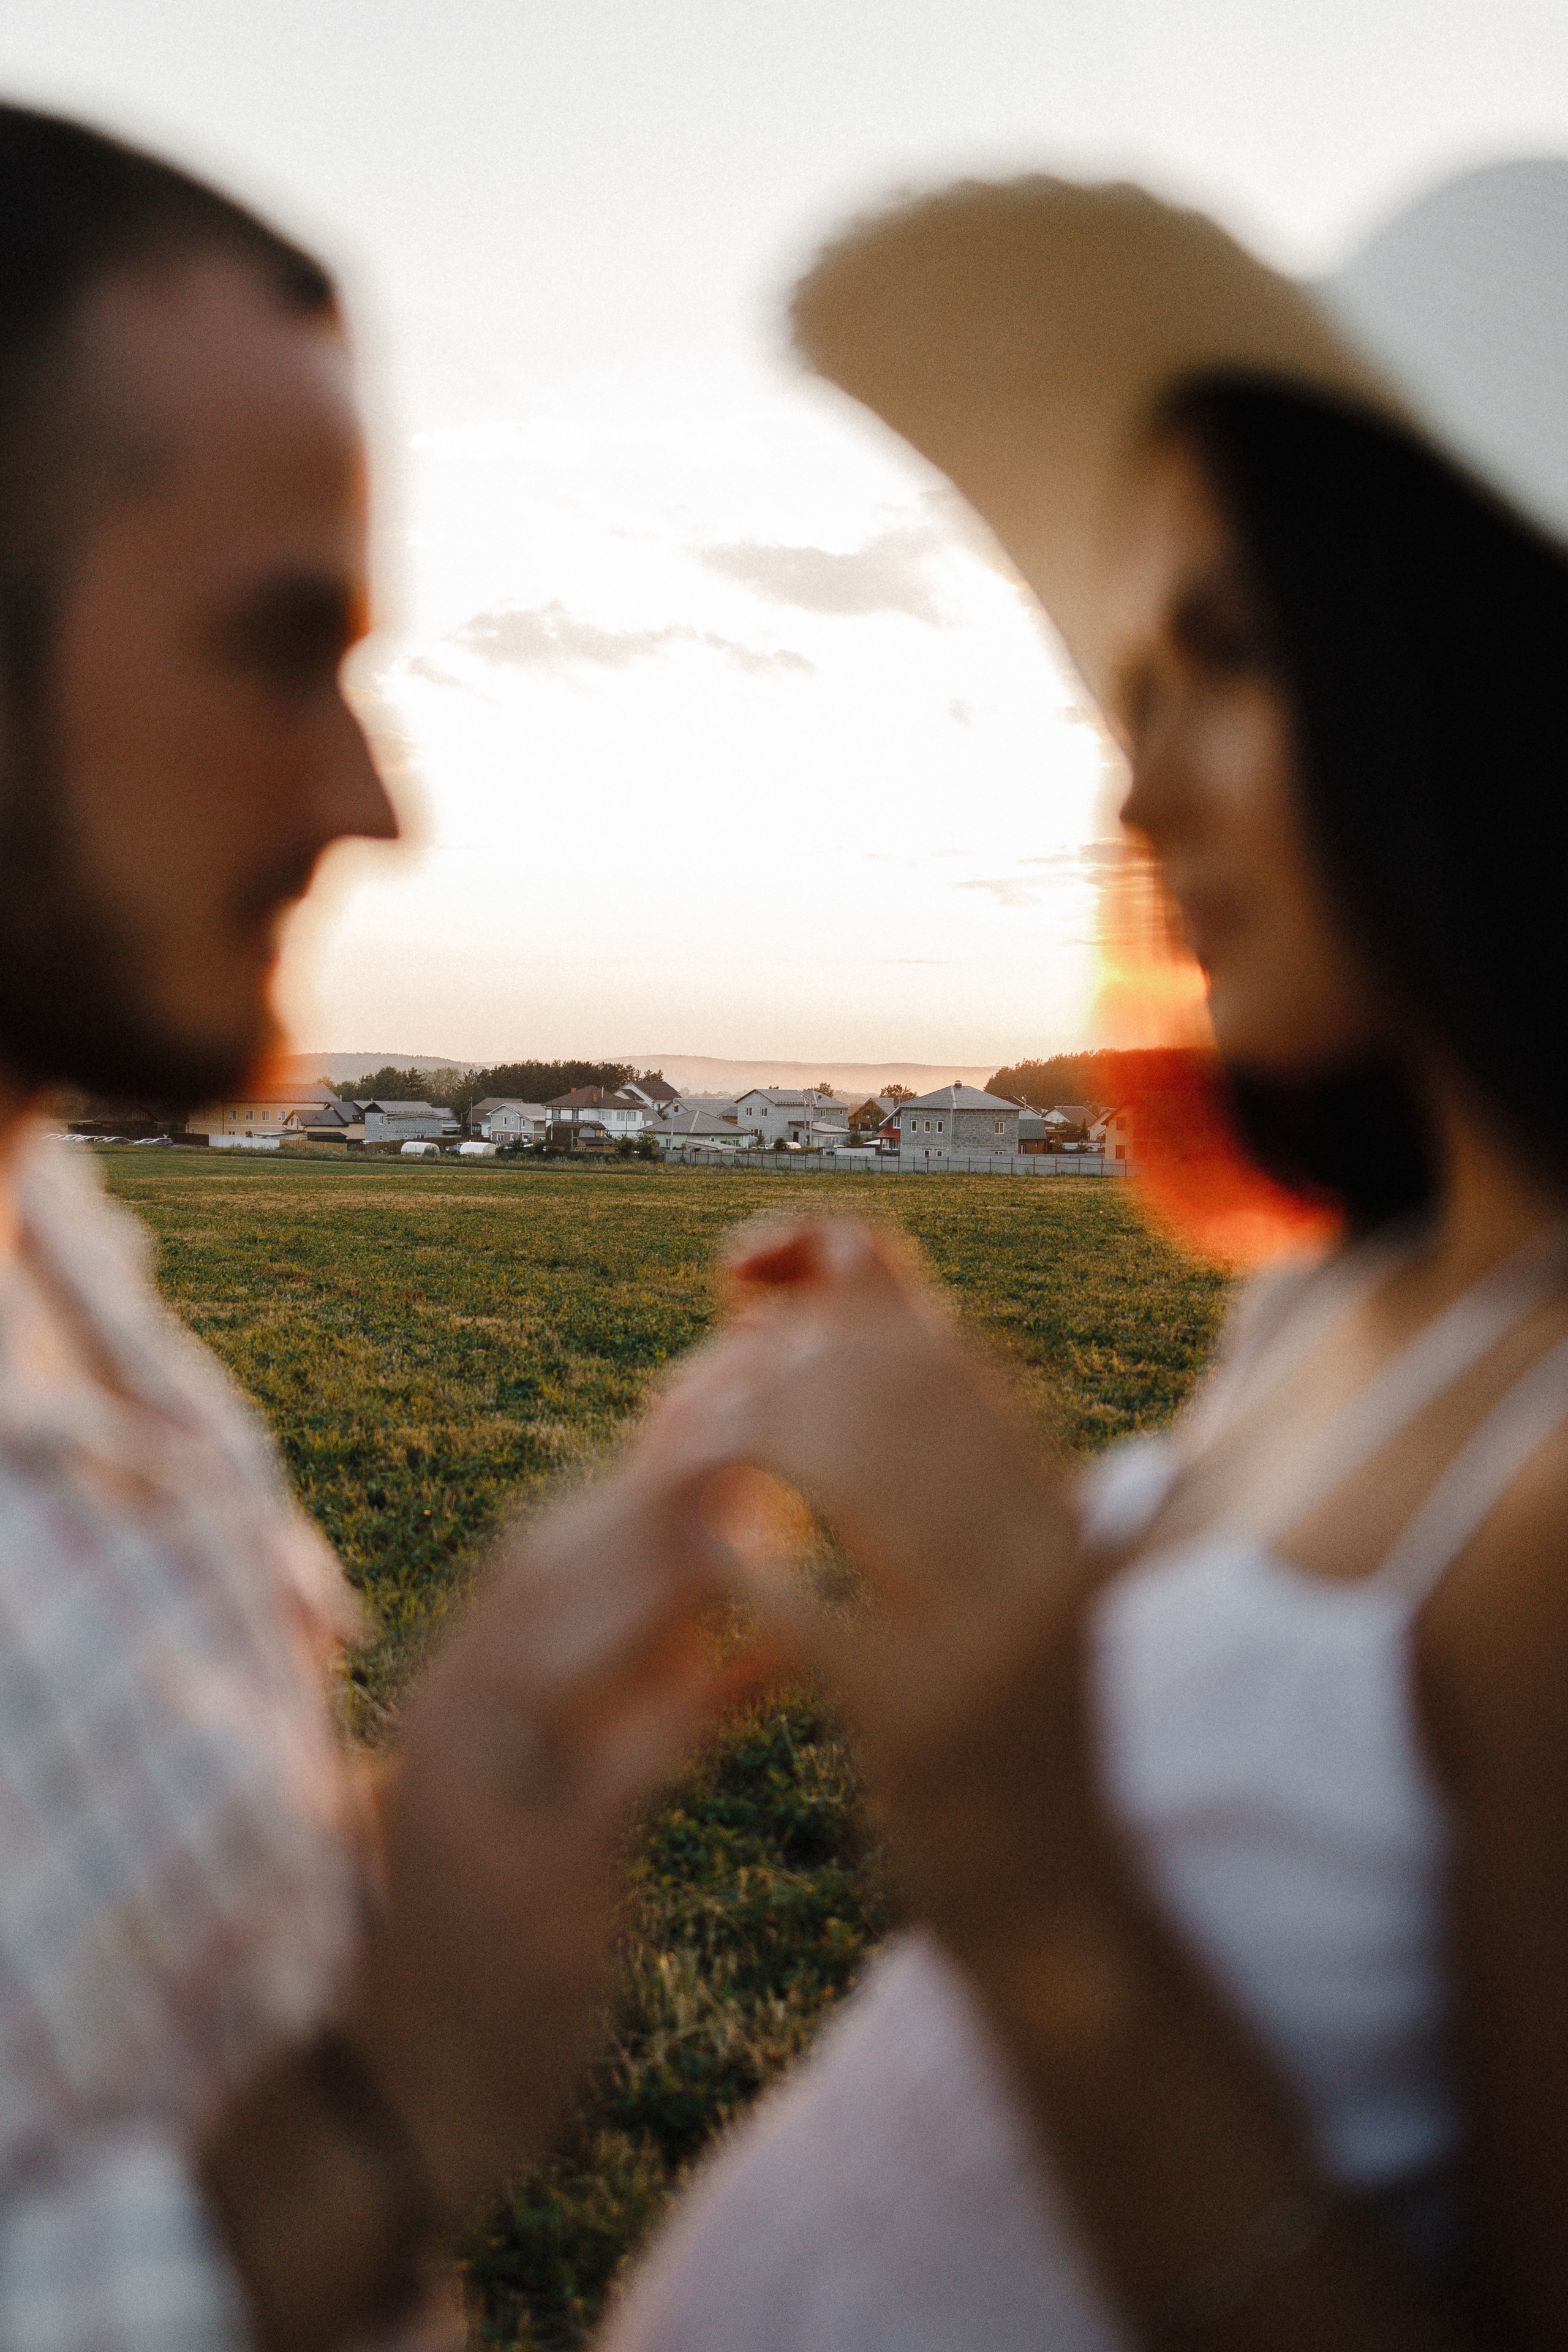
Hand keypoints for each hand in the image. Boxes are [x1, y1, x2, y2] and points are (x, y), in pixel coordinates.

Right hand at [344, 1450, 776, 2215]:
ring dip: (664, 1563)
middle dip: (658, 1480)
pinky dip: (685, 1706)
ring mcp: (477, 1794)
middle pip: (546, 1562)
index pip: (545, 1538)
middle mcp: (453, 1715)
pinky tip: (768, 1665)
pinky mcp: (523, 1882)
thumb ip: (625, 1673)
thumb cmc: (503, 1902)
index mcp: (460, 1679)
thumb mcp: (554, 1770)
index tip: (733, 1392)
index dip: (643, 1459)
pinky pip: (607, 1771)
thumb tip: (726, 1564)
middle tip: (764, 1413)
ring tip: (766, 1501)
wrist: (412, 2079)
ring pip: (556, 1640)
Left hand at [639, 1218, 1103, 1954]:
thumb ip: (953, 1472)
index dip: (834, 1281)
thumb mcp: (1008, 1582)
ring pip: (855, 1477)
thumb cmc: (1004, 1728)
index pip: (940, 1346)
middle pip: (893, 1389)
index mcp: (1054, 1515)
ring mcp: (987, 1642)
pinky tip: (710, 1542)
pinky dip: (755, 1563)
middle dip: (782, 1355)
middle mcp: (1037, 1560)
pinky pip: (819, 1614)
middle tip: (709, 1366)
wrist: (1059, 1905)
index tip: (748, 1272)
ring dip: (756, 1437)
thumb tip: (855, 1326)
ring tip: (691, 1438)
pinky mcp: (925, 1726)